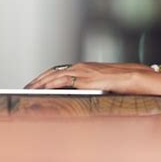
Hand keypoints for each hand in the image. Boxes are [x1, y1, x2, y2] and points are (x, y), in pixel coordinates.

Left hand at [24, 62, 153, 93]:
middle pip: (53, 72)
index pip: (60, 70)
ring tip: (29, 89)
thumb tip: (84, 94)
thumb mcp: (103, 83)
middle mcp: (81, 67)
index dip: (46, 77)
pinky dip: (50, 84)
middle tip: (26, 87)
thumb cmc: (122, 81)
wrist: (134, 76)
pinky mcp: (84, 79)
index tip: (36, 83)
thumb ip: (92, 86)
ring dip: (40, 82)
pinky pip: (62, 80)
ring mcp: (82, 72)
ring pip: (54, 75)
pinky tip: (42, 89)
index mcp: (84, 67)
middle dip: (38, 80)